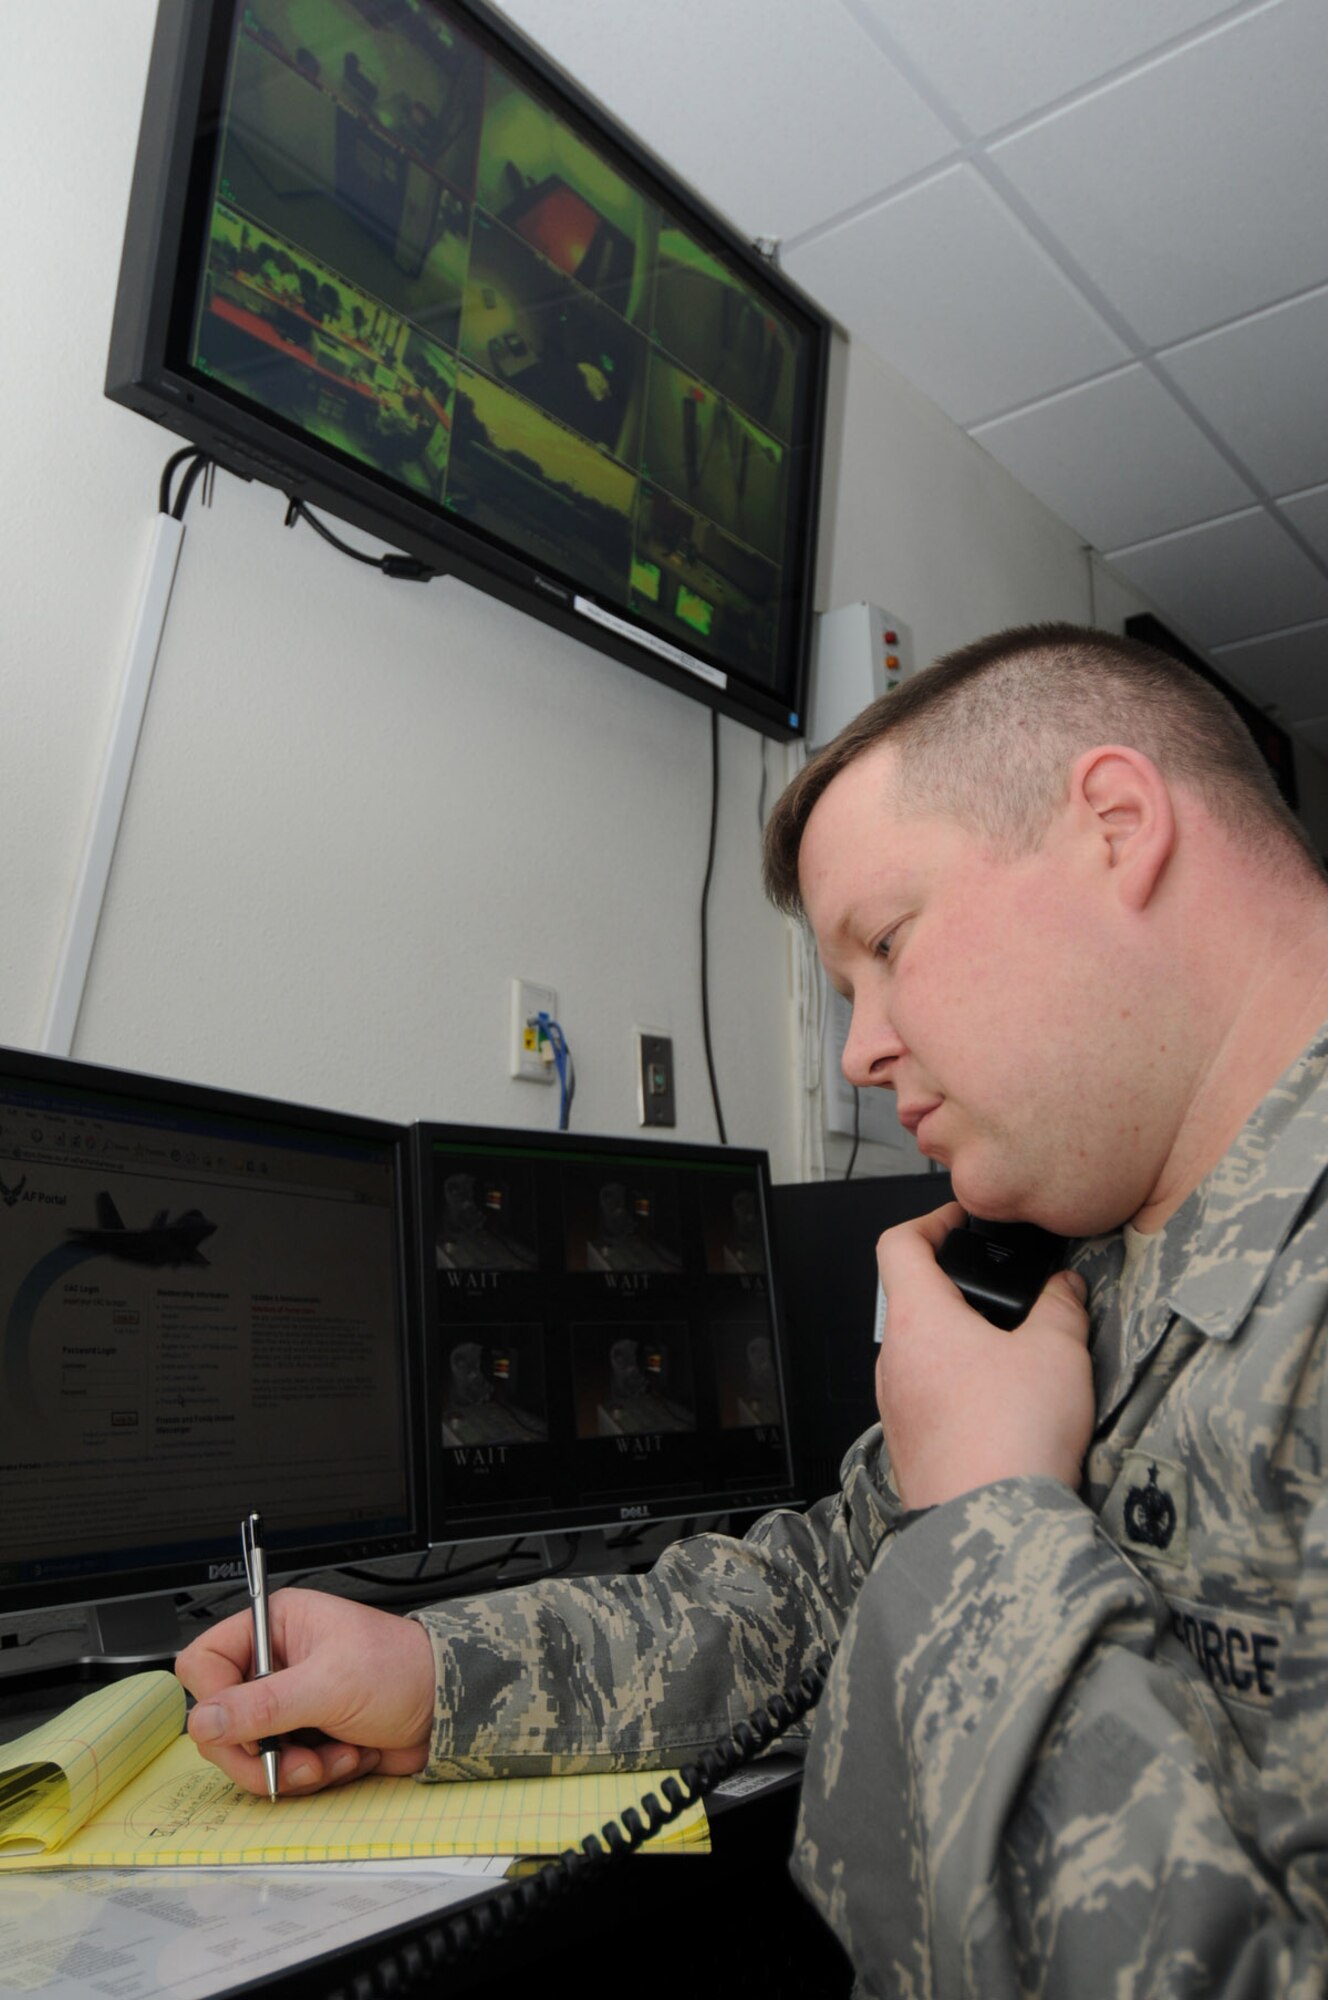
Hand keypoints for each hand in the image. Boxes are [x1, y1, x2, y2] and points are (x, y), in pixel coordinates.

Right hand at [175, 1588, 435, 1795]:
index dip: (215, 1699)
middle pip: (222, 1721)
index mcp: (275, 1627)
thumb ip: (263, 1706)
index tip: (242, 1726)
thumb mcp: (329, 1684)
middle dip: (259, 1751)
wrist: (449, 1709)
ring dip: (293, 1767)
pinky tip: (349, 1755)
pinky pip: (282, 1771)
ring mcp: (289, 1705)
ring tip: (334, 1757)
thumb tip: (205, 1722)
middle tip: (295, 1762)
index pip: (205, 1661)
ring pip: (250, 1754)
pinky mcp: (306, 1738)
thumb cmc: (403, 1670)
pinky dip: (315, 1774)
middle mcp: (276, 1664)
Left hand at [875, 1202, 1092, 1509]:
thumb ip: (1062, 1307)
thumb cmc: (1012, 1438)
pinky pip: (928, 1399)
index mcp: (918, 1320)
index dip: (929, 1221)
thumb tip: (1064, 1289)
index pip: (898, 1244)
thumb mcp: (1059, 1352)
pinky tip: (1003, 1407)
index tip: (960, 1221)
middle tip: (1001, 1291)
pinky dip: (958, 1389)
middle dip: (956, 1290)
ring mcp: (895, 1408)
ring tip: (1012, 1352)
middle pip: (910, 1301)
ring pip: (920, 1354)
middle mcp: (894, 1361)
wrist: (991, 1527)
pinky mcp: (910, 1447)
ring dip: (959, 1344)